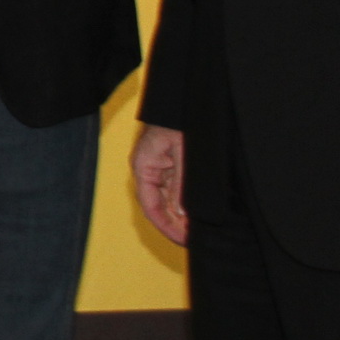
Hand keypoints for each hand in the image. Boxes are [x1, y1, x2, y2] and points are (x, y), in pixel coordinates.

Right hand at [131, 124, 187, 245]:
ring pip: (166, 199)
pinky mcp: (170, 164)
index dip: (165, 225)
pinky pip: (174, 189)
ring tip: (196, 231)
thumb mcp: (183, 152)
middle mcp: (148, 169)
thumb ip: (180, 182)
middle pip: (157, 205)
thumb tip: (179, 211)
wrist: (182, 98)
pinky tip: (194, 213)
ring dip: (179, 215)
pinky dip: (183, 202)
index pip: (150, 204)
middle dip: (174, 224)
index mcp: (143, 166)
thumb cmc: (179, 119)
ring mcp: (158, 167)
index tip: (182, 239)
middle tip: (193, 240)